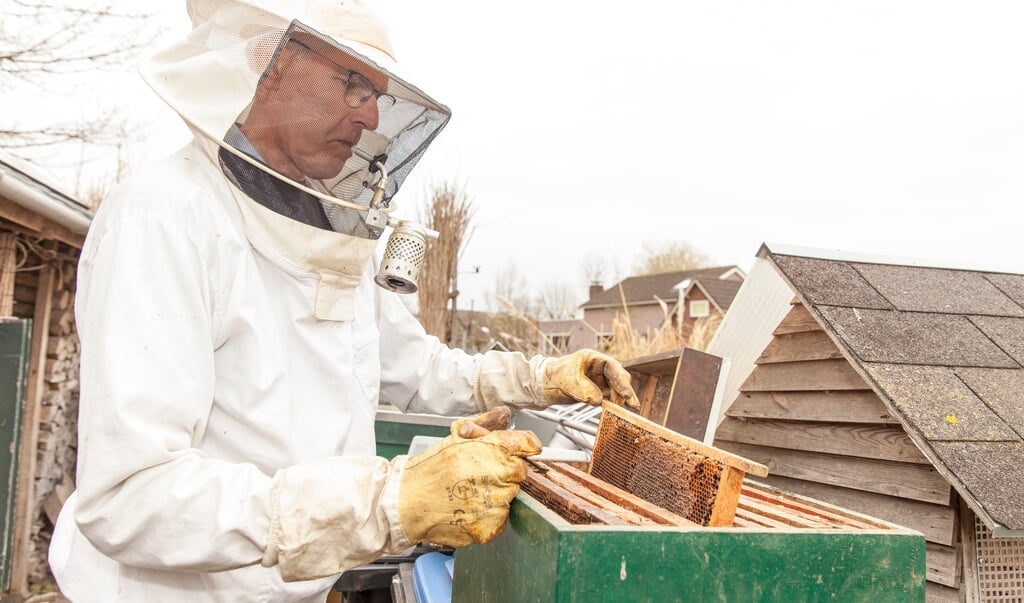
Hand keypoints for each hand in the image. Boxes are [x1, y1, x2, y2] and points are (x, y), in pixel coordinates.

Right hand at [397, 407, 541, 546]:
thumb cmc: (427, 471)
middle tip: (480, 475)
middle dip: (504, 473)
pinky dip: (488, 517)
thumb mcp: (454, 437)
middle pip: (520, 473)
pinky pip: (500, 521)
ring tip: (469, 493)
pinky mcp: (486, 527)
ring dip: (496, 497)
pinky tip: (468, 509)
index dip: (525, 447)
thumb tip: (502, 414)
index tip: (524, 450)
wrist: (405, 502)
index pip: (528, 444)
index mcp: (488, 448)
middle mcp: (493, 475)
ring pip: (510, 498)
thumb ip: (484, 424)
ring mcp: (492, 503)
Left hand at [542, 349, 639, 408]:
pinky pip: (612, 396)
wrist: (547, 384)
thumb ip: (584, 391)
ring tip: (630, 410)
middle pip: (618, 377)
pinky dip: (617, 404)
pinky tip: (623, 411)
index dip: (620, 379)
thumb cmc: (556, 376)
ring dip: (623, 399)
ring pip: (617, 388)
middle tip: (628, 404)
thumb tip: (598, 400)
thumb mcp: (569, 383)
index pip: (611, 367)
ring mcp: (601, 379)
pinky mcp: (600, 390)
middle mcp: (600, 368)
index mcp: (593, 359)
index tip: (625, 393)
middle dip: (624, 390)